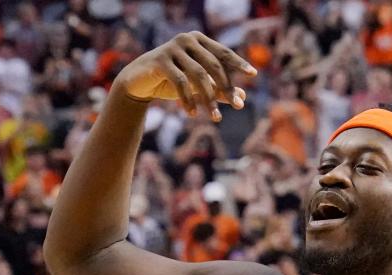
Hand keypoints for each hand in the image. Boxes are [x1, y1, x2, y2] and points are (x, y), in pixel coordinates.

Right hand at [116, 31, 255, 119]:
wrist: (138, 82)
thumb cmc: (170, 81)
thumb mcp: (196, 86)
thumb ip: (217, 89)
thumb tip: (242, 98)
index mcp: (198, 40)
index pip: (223, 53)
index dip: (238, 63)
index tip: (253, 74)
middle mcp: (187, 40)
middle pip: (213, 65)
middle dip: (226, 88)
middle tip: (237, 106)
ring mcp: (173, 48)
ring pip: (198, 75)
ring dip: (208, 99)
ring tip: (215, 118)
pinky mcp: (160, 60)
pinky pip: (180, 82)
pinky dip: (188, 99)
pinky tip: (192, 114)